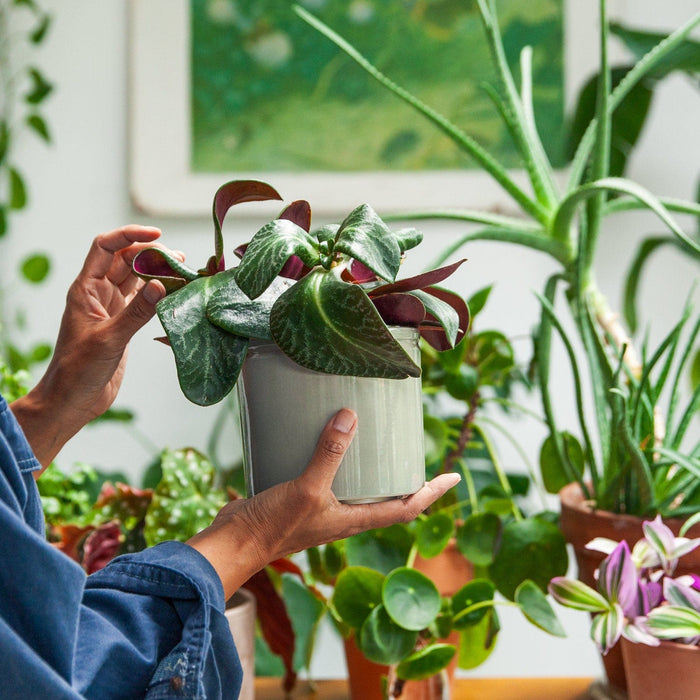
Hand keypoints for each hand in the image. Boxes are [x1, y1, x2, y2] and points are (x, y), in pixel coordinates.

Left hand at [11, 225, 176, 467]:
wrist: (72, 400)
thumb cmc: (78, 371)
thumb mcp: (109, 339)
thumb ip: (136, 312)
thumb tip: (161, 285)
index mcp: (85, 290)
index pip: (105, 248)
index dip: (129, 236)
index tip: (156, 236)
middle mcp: (98, 294)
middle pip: (124, 260)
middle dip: (149, 254)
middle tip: (177, 259)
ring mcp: (111, 309)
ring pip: (135, 279)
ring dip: (156, 272)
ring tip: (181, 270)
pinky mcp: (123, 324)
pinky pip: (142, 301)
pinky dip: (158, 294)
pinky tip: (175, 293)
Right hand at [188, 409, 460, 599]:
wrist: (235, 542)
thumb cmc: (273, 527)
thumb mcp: (307, 489)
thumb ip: (329, 455)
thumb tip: (350, 417)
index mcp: (354, 520)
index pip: (406, 508)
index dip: (432, 493)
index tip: (453, 477)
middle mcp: (343, 516)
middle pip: (387, 499)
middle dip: (406, 479)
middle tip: (416, 452)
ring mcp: (323, 508)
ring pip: (358, 488)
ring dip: (373, 469)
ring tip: (378, 441)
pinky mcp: (301, 498)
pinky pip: (329, 478)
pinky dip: (336, 460)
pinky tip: (325, 441)